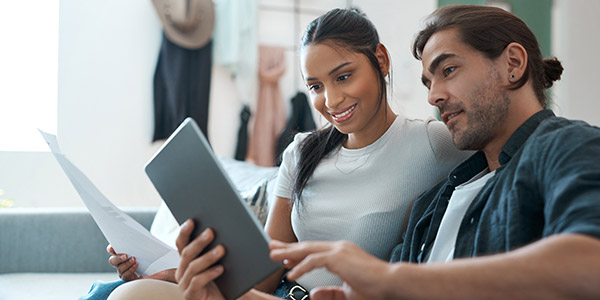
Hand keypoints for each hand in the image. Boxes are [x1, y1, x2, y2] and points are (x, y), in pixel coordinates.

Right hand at [107, 245, 176, 281]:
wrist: (162, 268)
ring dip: (126, 264)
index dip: (111, 248)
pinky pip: (125, 276)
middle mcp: (121, 263)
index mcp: (123, 252)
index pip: (112, 250)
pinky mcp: (130, 279)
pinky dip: (130, 270)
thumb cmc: (153, 255)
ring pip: (119, 269)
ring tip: (135, 259)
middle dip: (118, 258)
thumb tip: (136, 235)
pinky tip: (136, 265)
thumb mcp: (147, 246)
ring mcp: (124, 271)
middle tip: (126, 255)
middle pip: (112, 261)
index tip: (113, 247)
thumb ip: (140, 241)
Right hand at [175, 219, 226, 299]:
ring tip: (221, 249)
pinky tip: (220, 269)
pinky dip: (209, 274)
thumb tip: (227, 228)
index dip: (185, 232)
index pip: (181, 243)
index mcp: (187, 260)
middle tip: (211, 232)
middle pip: (187, 253)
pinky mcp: (191, 296)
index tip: (192, 220)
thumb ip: (218, 248)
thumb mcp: (221, 262)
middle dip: (199, 242)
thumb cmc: (224, 281)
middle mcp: (182, 271)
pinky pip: (197, 283)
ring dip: (207, 257)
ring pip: (193, 267)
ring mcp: (184, 285)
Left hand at [269, 240, 390, 299]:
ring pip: (307, 249)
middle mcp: (339, 248)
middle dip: (288, 247)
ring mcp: (339, 250)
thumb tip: (313, 294)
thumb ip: (330, 293)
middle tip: (271, 247)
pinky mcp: (339, 257)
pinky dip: (300, 266)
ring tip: (273, 255)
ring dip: (288, 253)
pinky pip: (314, 260)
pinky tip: (290, 273)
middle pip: (307, 246)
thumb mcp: (347, 293)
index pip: (314, 251)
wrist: (391, 284)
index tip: (284, 256)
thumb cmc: (374, 288)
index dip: (297, 253)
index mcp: (341, 253)